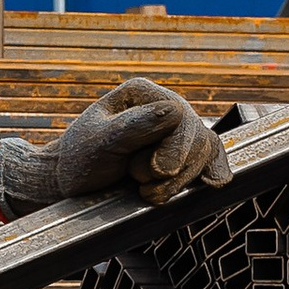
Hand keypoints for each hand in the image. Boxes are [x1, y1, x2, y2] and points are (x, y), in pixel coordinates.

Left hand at [0, 79, 230, 216]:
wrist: (73, 185)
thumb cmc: (79, 160)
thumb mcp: (98, 143)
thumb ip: (133, 127)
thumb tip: (174, 110)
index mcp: (141, 94)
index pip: (179, 116)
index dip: (173, 148)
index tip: (152, 171)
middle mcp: (163, 107)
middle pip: (195, 136)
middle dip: (175, 168)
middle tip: (143, 186)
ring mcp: (175, 132)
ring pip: (203, 151)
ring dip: (182, 181)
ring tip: (149, 194)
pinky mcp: (182, 155)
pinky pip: (209, 158)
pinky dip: (212, 171)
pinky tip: (215, 182)